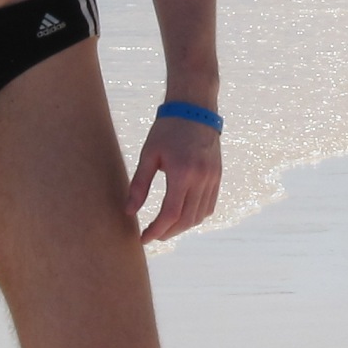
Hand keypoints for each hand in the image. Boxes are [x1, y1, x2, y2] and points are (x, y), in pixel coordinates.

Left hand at [127, 115, 220, 243]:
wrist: (195, 109)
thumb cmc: (167, 129)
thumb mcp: (148, 155)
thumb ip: (139, 185)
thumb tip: (129, 212)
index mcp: (181, 173)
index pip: (170, 214)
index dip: (156, 231)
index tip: (144, 238)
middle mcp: (201, 179)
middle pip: (186, 220)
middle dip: (168, 233)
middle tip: (153, 235)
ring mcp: (212, 179)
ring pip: (199, 216)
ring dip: (182, 227)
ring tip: (165, 228)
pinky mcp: (217, 176)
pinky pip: (209, 206)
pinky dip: (196, 217)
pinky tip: (183, 216)